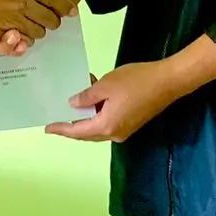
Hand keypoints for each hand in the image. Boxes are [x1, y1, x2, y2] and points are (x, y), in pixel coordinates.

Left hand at [46, 60, 182, 142]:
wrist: (167, 82)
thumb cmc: (135, 81)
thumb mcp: (106, 85)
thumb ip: (87, 96)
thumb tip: (73, 105)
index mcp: (106, 126)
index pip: (77, 131)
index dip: (61, 129)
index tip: (47, 128)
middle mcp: (114, 134)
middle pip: (87, 133)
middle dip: (71, 127)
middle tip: (56, 119)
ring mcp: (125, 130)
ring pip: (98, 128)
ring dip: (85, 118)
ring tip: (73, 103)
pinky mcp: (132, 123)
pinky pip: (108, 122)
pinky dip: (98, 114)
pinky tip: (93, 99)